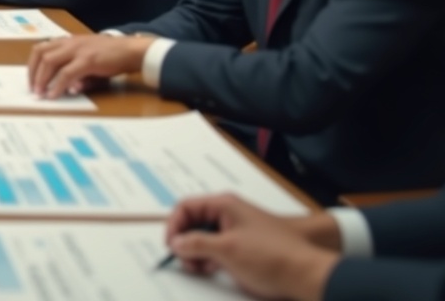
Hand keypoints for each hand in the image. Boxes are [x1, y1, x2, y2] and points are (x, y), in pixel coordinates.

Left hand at [27, 35, 150, 98]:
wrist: (131, 50)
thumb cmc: (112, 56)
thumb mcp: (89, 61)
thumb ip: (77, 72)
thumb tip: (69, 89)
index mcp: (68, 41)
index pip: (41, 48)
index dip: (32, 65)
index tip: (31, 80)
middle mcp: (70, 42)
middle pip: (40, 53)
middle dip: (32, 72)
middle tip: (32, 89)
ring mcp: (78, 50)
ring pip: (49, 61)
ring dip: (41, 79)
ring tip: (40, 93)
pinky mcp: (87, 60)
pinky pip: (66, 73)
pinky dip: (57, 85)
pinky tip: (54, 95)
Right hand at [165, 194, 339, 300]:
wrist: (306, 274)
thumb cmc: (271, 256)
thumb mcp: (227, 249)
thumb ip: (196, 244)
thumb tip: (176, 242)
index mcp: (224, 205)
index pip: (186, 207)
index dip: (174, 225)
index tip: (172, 246)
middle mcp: (229, 213)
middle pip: (193, 221)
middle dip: (185, 241)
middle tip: (185, 260)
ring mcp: (237, 229)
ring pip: (203, 236)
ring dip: (196, 252)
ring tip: (200, 268)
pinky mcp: (243, 245)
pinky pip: (217, 247)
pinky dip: (209, 257)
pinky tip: (214, 269)